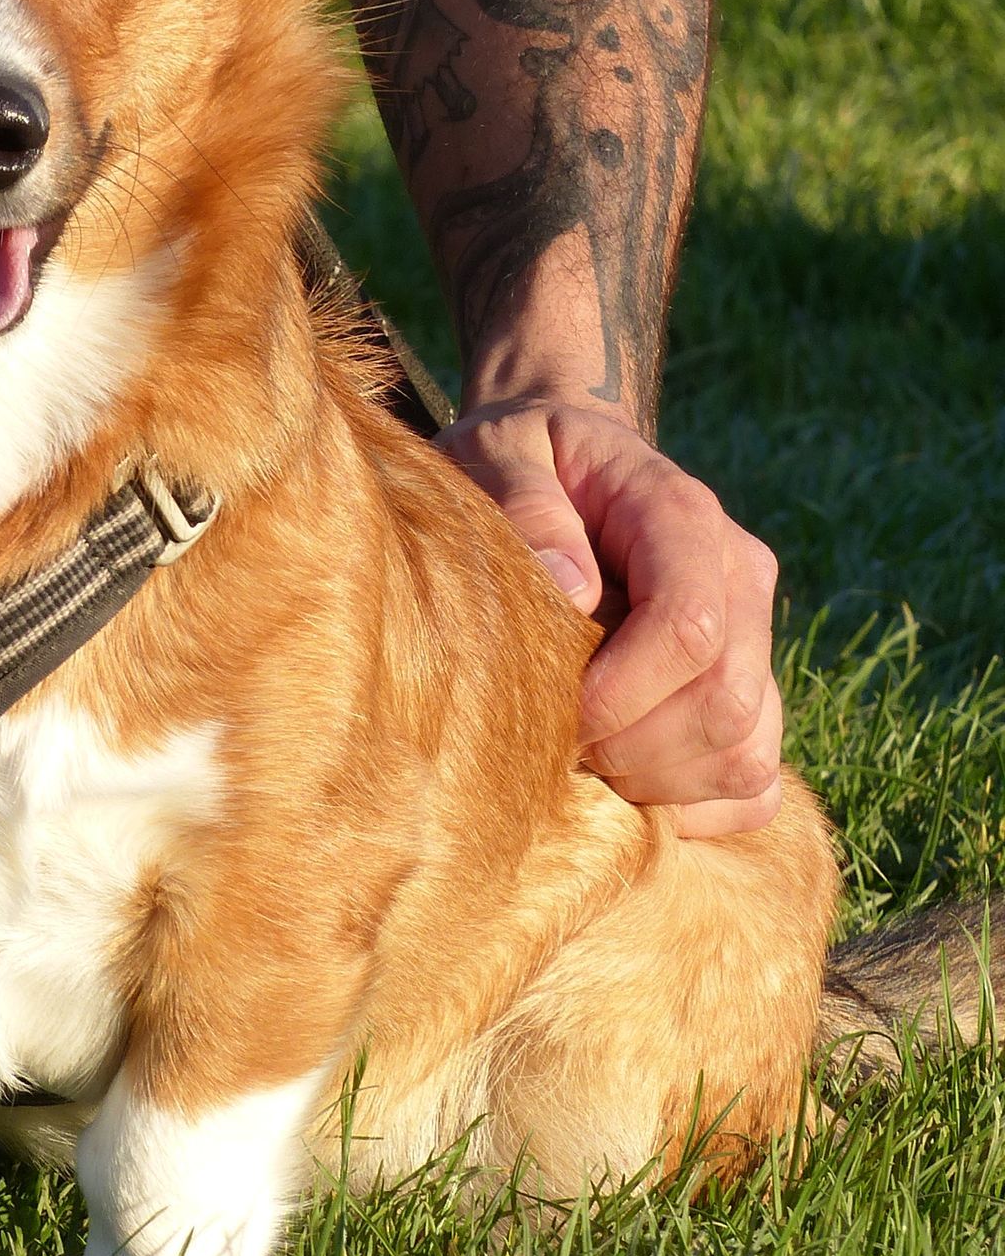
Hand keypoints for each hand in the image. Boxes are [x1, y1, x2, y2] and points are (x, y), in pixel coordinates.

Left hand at [438, 394, 783, 836]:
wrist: (564, 461)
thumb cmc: (522, 458)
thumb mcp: (499, 449)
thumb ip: (526, 502)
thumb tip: (572, 591)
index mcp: (682, 516)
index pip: (692, 626)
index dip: (623, 692)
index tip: (555, 712)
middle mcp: (739, 579)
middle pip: (725, 704)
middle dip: (632, 749)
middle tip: (555, 742)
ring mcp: (756, 640)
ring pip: (745, 753)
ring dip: (656, 783)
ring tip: (581, 756)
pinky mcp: (752, 694)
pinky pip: (754, 786)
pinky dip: (693, 806)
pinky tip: (624, 780)